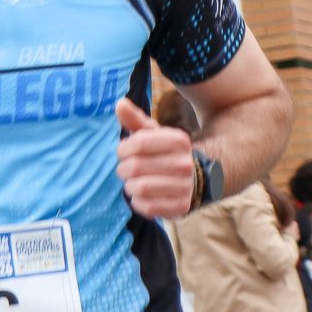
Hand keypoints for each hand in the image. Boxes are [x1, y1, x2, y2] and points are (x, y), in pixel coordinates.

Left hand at [115, 99, 196, 218]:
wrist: (192, 180)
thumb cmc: (163, 153)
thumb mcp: (152, 134)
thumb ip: (135, 119)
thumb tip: (119, 103)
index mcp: (179, 141)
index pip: (138, 142)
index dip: (123, 148)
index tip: (123, 152)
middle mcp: (185, 163)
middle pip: (135, 167)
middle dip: (123, 169)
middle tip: (126, 169)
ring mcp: (185, 187)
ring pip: (139, 188)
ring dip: (130, 186)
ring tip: (134, 183)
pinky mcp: (181, 207)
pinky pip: (147, 207)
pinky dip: (138, 202)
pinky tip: (143, 196)